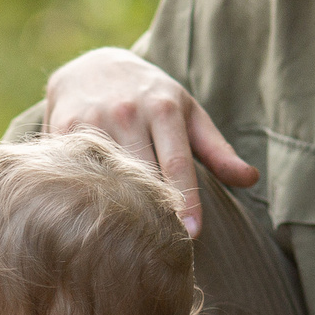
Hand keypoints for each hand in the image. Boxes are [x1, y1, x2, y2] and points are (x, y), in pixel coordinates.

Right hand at [40, 47, 256, 236]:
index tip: (191, 235)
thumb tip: (251, 180)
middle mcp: (128, 111)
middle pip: (142, 174)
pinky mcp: (64, 127)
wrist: (93, 66)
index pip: (177, 164)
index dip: (186, 201)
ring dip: (119, 208)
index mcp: (164, 109)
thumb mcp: (188, 113)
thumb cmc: (151, 97)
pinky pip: (78, 169)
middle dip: (153, 211)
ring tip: (128, 241)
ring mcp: (94, 119)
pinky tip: (95, 217)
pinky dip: (87, 194)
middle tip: (160, 248)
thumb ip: (218, 150)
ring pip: (109, 174)